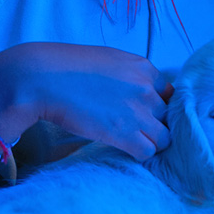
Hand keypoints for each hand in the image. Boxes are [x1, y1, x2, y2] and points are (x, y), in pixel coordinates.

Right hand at [16, 42, 173, 160]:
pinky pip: (148, 151)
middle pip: (168, 116)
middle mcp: (146, 89)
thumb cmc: (68, 66)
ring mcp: (137, 112)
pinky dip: (140, 154)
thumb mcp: (109, 60)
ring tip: (134, 141)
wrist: (44, 78)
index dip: (158, 106)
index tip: (146, 113)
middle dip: (155, 123)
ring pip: (164, 137)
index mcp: (144, 68)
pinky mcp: (124, 133)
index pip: (169, 93)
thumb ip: (129, 74)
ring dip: (151, 141)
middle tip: (138, 129)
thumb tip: (133, 91)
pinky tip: (126, 149)